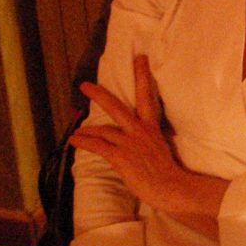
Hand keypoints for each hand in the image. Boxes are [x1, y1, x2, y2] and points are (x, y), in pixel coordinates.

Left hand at [70, 55, 224, 220]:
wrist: (171, 186)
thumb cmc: (169, 173)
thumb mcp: (160, 150)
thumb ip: (147, 142)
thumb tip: (137, 143)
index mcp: (152, 127)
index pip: (147, 96)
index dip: (142, 76)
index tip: (139, 59)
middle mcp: (140, 131)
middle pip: (117, 107)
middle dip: (99, 94)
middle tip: (84, 85)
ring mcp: (129, 143)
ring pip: (103, 130)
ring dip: (86, 130)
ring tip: (75, 131)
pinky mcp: (120, 156)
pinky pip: (98, 146)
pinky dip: (84, 143)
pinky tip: (74, 141)